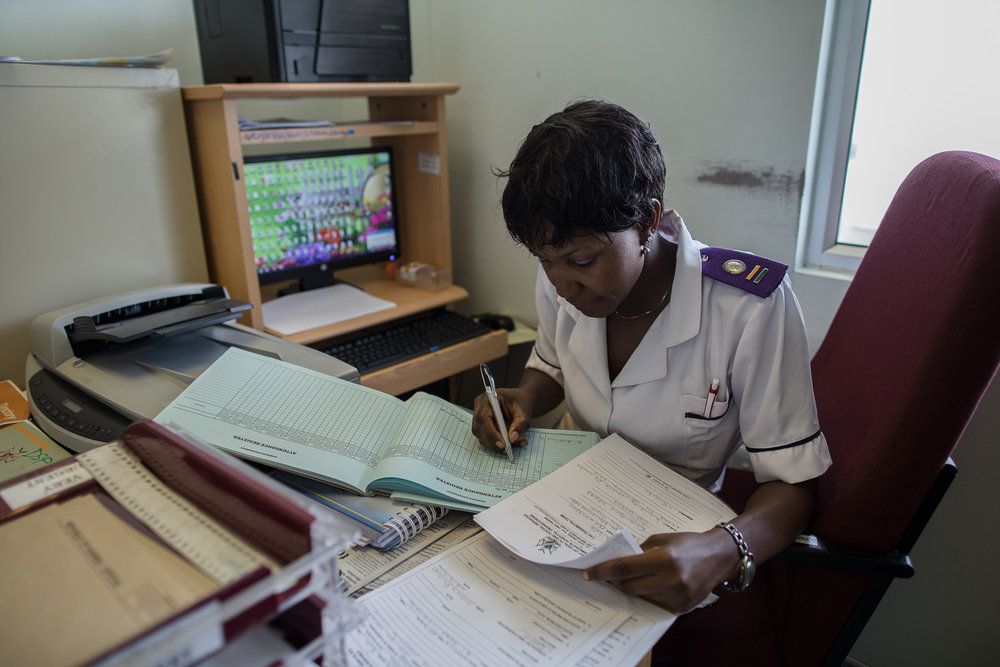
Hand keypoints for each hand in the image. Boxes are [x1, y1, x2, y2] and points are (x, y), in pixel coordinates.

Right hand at [472, 387, 531, 452]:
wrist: (520, 400)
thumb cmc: (521, 402)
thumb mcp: (524, 412)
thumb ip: (520, 424)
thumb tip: (512, 438)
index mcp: (489, 398)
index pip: (483, 417)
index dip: (490, 432)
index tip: (502, 444)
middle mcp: (480, 406)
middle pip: (479, 428)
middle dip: (492, 441)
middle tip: (507, 449)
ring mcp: (479, 416)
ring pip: (481, 435)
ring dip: (495, 444)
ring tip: (513, 446)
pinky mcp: (482, 425)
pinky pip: (486, 437)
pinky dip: (497, 444)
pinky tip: (511, 444)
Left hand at [582, 530, 734, 613]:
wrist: (721, 556)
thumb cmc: (690, 543)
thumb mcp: (662, 540)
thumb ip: (640, 551)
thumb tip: (617, 560)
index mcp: (665, 559)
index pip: (625, 568)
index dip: (604, 571)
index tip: (589, 574)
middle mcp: (671, 580)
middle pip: (629, 586)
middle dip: (614, 581)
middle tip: (605, 575)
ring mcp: (677, 596)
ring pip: (641, 596)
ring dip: (631, 588)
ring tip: (629, 578)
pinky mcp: (682, 607)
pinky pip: (654, 603)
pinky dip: (647, 594)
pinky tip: (648, 585)